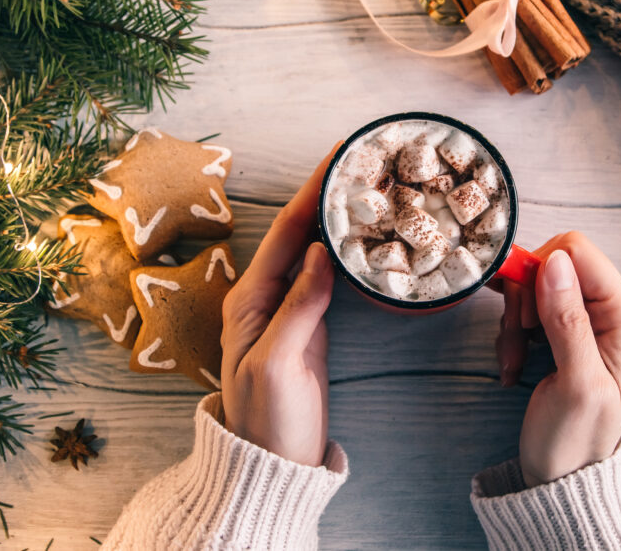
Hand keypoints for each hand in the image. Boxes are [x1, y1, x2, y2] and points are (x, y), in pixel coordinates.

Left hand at [219, 147, 337, 466]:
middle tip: (363, 161)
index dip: (313, 190)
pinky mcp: (311, 326)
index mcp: (252, 297)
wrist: (274, 464)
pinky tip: (365, 238)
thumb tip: (323, 250)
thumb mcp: (279, 362)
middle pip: (302, 231)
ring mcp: (290, 309)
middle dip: (329, 193)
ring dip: (339, 218)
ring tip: (368, 188)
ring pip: (318, 249)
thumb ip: (299, 306)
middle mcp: (268, 295)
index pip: (288, 230)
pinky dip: (348, 251)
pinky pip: (330, 276)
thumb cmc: (267, 419)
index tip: (339, 155)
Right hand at [499, 232, 620, 487]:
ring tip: (513, 361)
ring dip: (514, 323)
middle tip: (517, 343)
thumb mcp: (574, 383)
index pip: (577, 252)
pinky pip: (529, 307)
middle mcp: (615, 308)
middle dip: (524, 303)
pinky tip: (514, 363)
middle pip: (552, 265)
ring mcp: (591, 318)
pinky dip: (513, 332)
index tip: (523, 317)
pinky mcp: (568, 328)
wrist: (564, 476)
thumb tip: (554, 262)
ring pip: (534, 285)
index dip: (539, 274)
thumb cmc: (575, 439)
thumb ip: (568, 320)